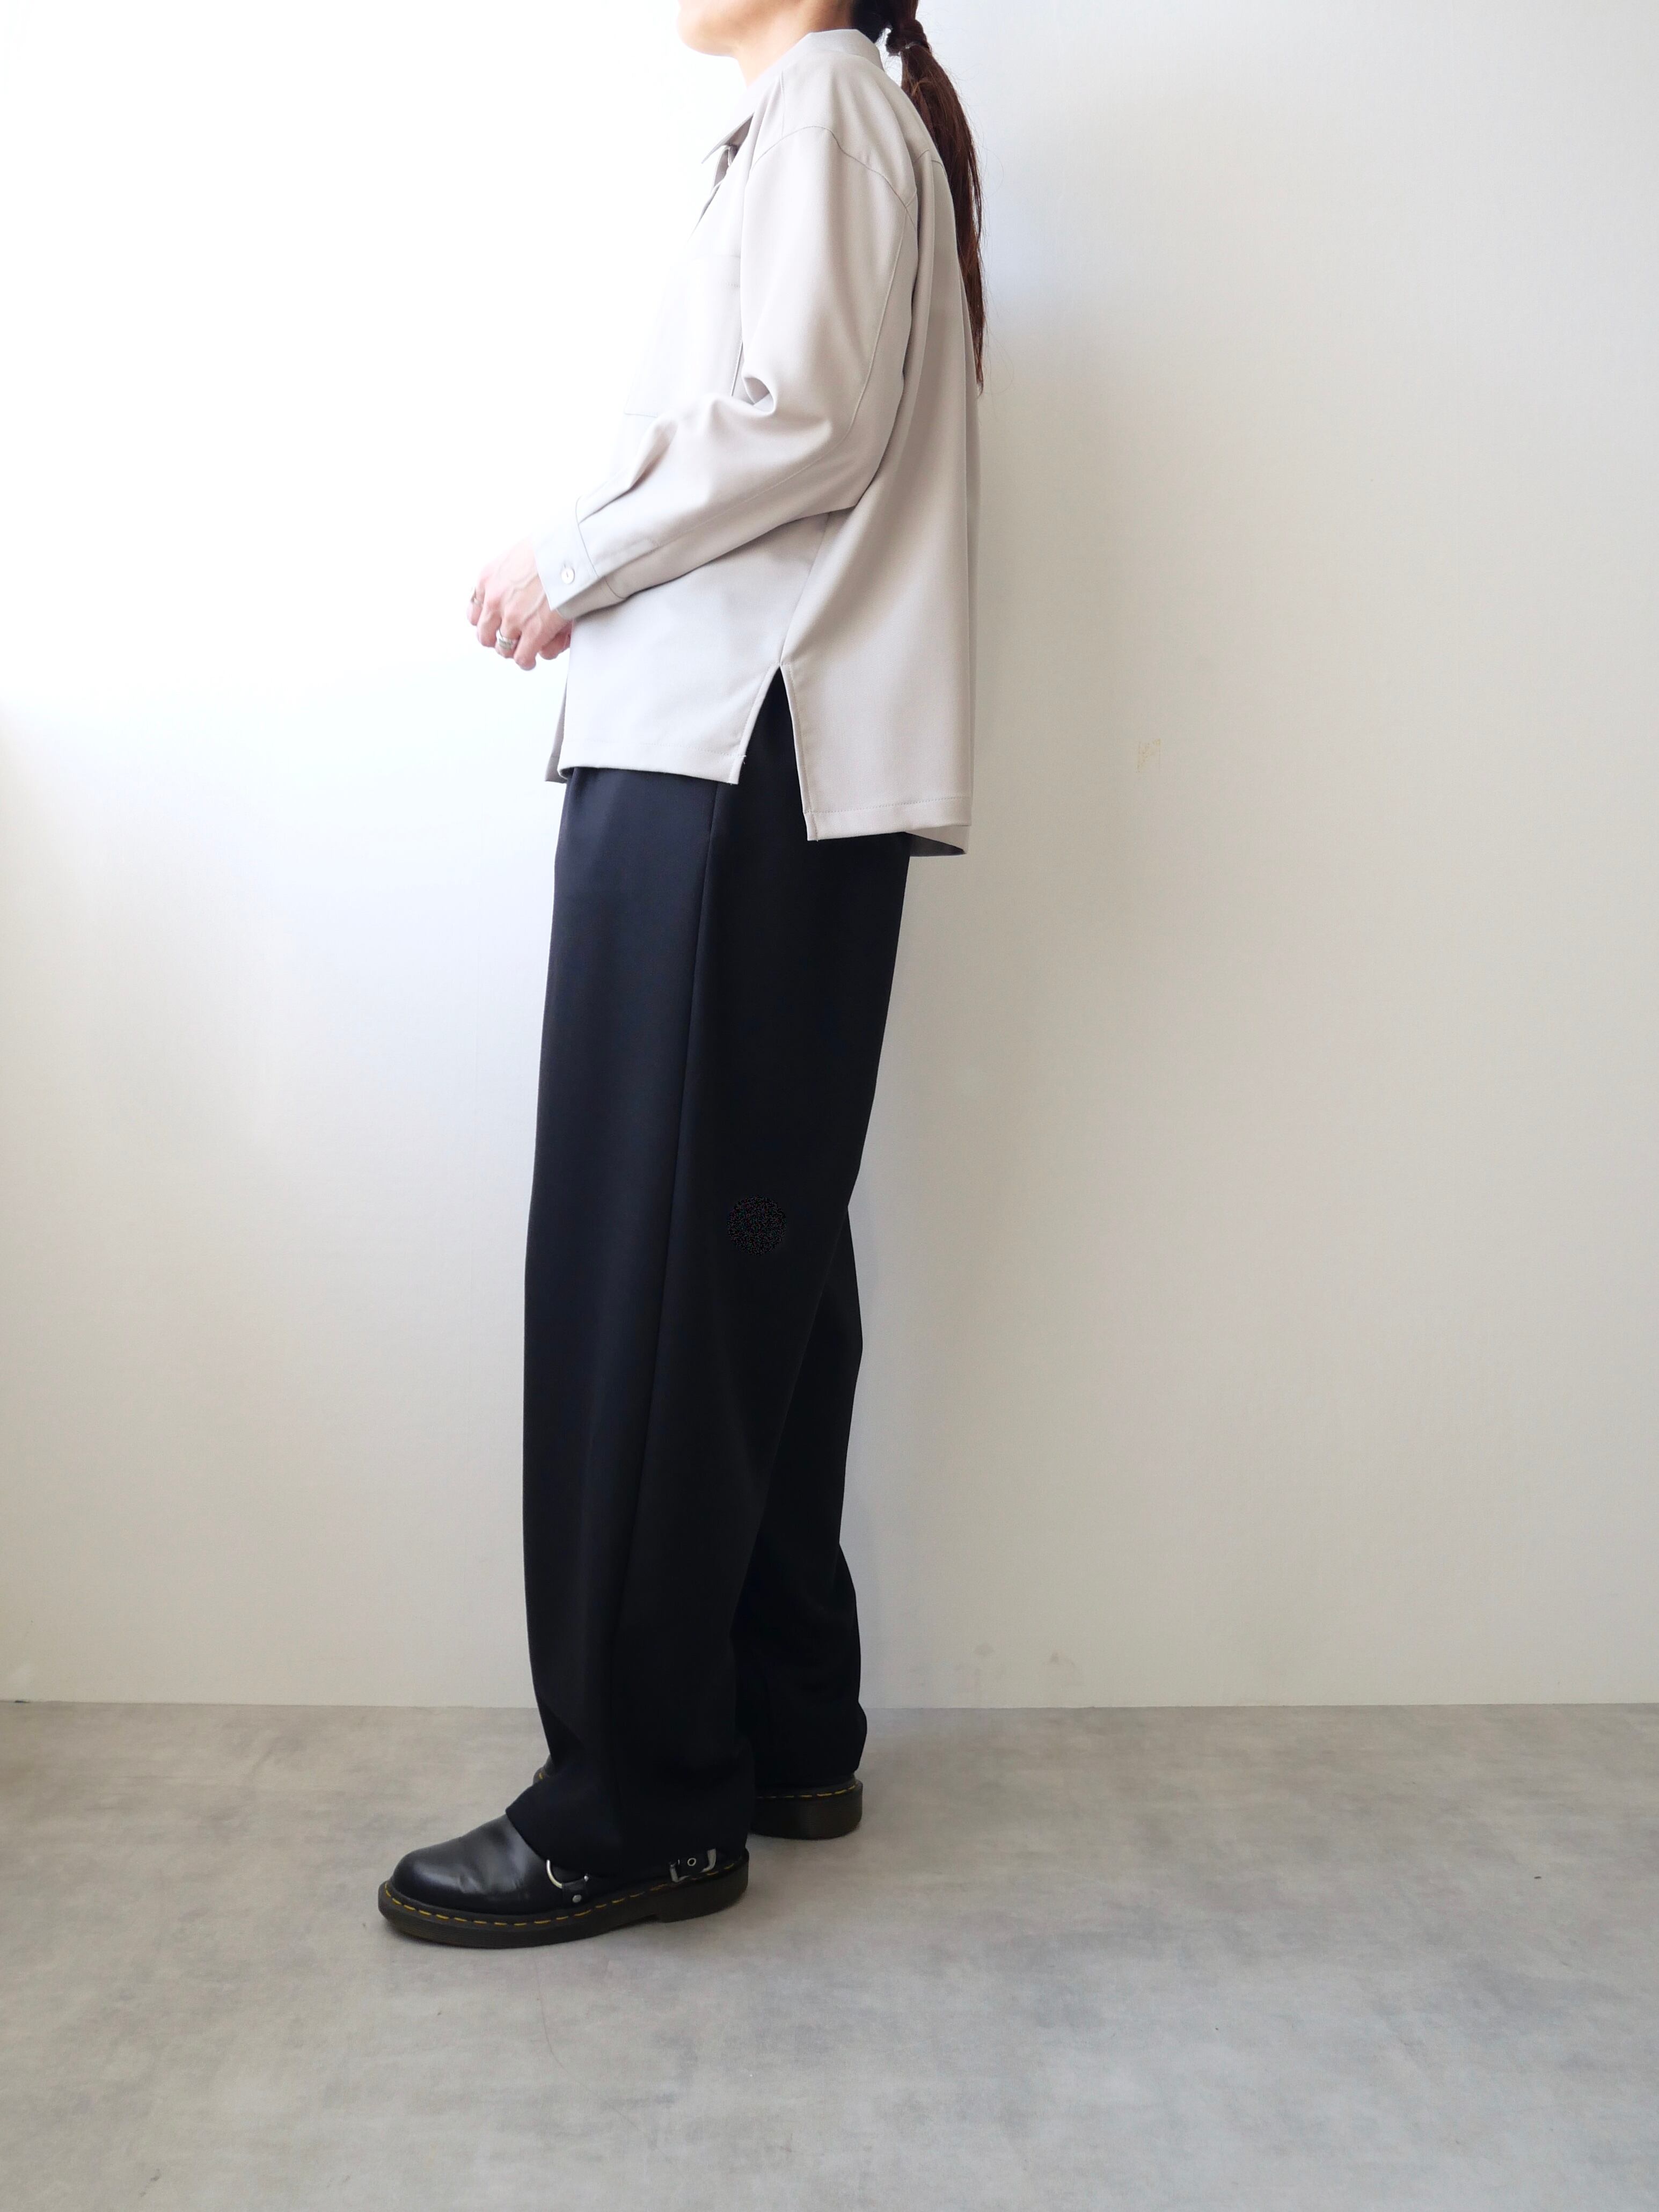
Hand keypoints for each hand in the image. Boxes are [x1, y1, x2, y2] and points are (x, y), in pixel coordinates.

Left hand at [469, 540, 572, 670]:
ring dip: (512, 651)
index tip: (494, 624)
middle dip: (496, 639)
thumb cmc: (553, 547)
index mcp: (488, 578)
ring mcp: (513, 618)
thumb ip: (510, 572)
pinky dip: (526, 661)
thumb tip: (518, 579)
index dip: (486, 620)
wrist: (571, 551)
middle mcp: (495, 599)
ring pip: (502, 648)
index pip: (475, 610)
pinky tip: (532, 659)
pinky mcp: (534, 632)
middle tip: (508, 640)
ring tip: (522, 651)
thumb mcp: (518, 553)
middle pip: (484, 633)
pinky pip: (522, 657)